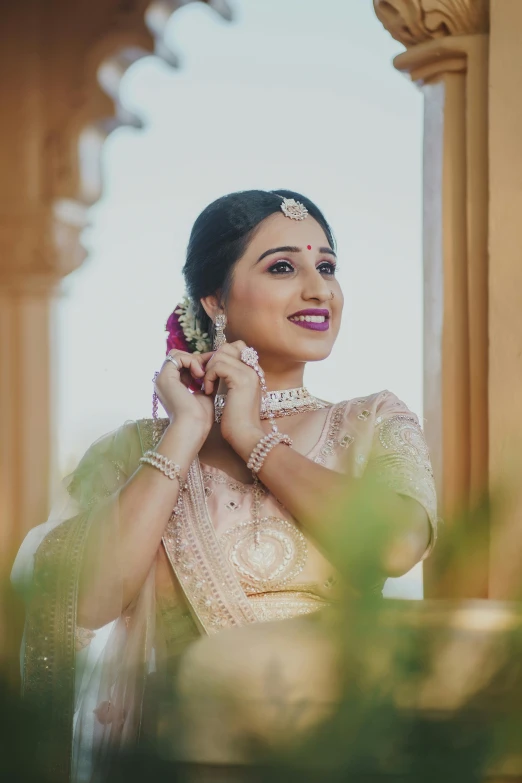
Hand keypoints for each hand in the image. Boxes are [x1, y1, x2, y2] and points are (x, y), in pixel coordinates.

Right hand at [154, 350, 213, 441]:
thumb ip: (205, 380)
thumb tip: (214, 365)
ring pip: (176, 355)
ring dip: (194, 360)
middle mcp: (164, 382)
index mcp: (172, 387)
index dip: (198, 363)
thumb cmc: (200, 417)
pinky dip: (191, 361)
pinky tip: (200, 374)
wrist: (193, 426)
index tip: (212, 367)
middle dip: (196, 359)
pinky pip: (177, 357)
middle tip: (210, 367)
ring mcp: (162, 379)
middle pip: (179, 358)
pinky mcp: (165, 377)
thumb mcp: (204, 393)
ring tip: (203, 373)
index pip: (182, 365)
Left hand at [203, 341, 264, 456]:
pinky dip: (208, 376)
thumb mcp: (232, 394)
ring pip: (221, 354)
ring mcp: (249, 372)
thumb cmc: (236, 420)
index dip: (219, 357)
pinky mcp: (241, 379)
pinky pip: (218, 365)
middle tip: (205, 378)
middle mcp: (254, 368)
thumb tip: (212, 368)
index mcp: (253, 371)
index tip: (209, 374)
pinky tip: (208, 391)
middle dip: (211, 360)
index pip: (236, 348)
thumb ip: (227, 379)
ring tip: (206, 386)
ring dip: (208, 369)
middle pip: (228, 347)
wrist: (245, 436)